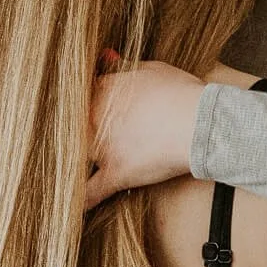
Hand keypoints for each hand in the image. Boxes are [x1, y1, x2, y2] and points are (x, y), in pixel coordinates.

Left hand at [83, 62, 206, 208]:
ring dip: (74, 162)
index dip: (87, 102)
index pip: (80, 95)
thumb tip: (108, 58)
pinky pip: (91, 192)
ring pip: (76, 157)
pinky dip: (81, 201)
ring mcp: (102, 149)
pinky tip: (69, 209)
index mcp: (100, 91)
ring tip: (68, 169)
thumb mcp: (150, 69)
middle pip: (73, 127)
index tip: (93, 107)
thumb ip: (124, 66)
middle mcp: (93, 119)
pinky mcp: (116, 174)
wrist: (198, 122)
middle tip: (91, 134)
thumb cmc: (180, 93)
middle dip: (80, 131)